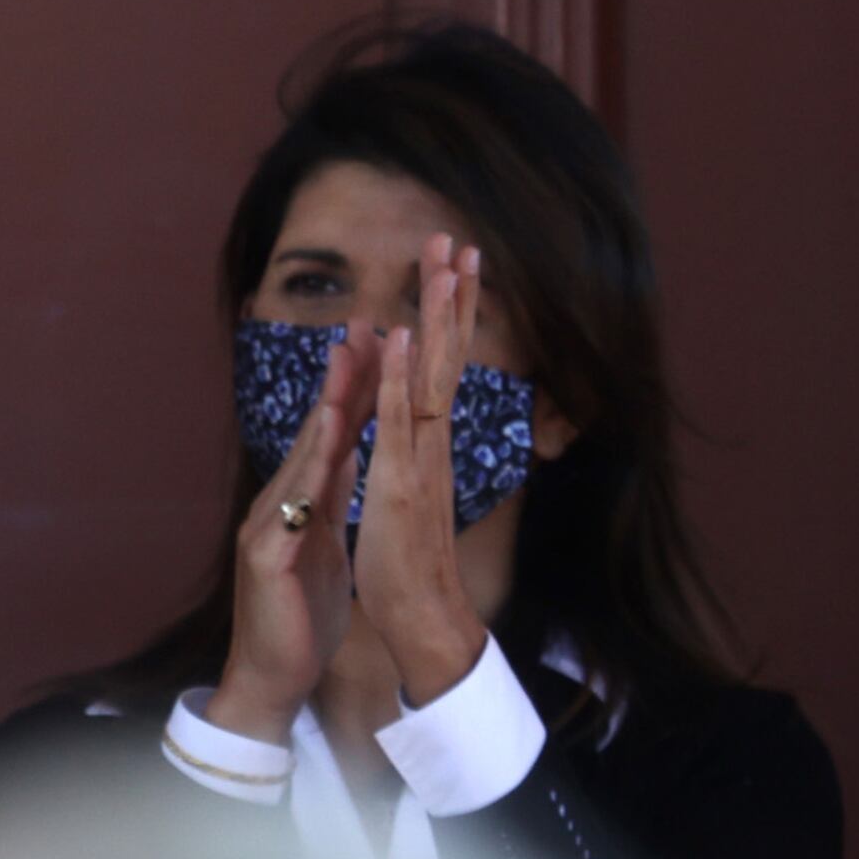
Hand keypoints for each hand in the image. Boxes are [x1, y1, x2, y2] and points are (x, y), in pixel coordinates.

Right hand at [202, 330, 371, 743]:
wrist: (271, 677)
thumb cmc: (301, 618)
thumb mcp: (325, 549)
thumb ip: (328, 504)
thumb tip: (343, 463)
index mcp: (298, 506)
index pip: (328, 440)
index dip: (351, 393)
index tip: (373, 347)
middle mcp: (276, 507)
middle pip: (313, 436)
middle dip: (337, 382)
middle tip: (357, 329)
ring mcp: (266, 529)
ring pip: (301, 460)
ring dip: (324, 410)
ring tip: (344, 366)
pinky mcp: (266, 558)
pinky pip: (292, 506)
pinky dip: (311, 469)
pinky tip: (328, 443)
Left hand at [354, 234, 492, 704]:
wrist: (422, 621)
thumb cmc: (409, 565)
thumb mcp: (405, 495)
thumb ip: (409, 457)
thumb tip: (410, 426)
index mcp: (428, 445)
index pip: (441, 367)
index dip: (448, 317)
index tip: (454, 266)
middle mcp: (433, 443)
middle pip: (448, 356)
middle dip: (452, 297)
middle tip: (456, 238)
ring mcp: (423, 460)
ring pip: (433, 374)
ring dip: (438, 316)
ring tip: (443, 261)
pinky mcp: (402, 483)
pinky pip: (402, 421)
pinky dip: (403, 376)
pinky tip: (405, 334)